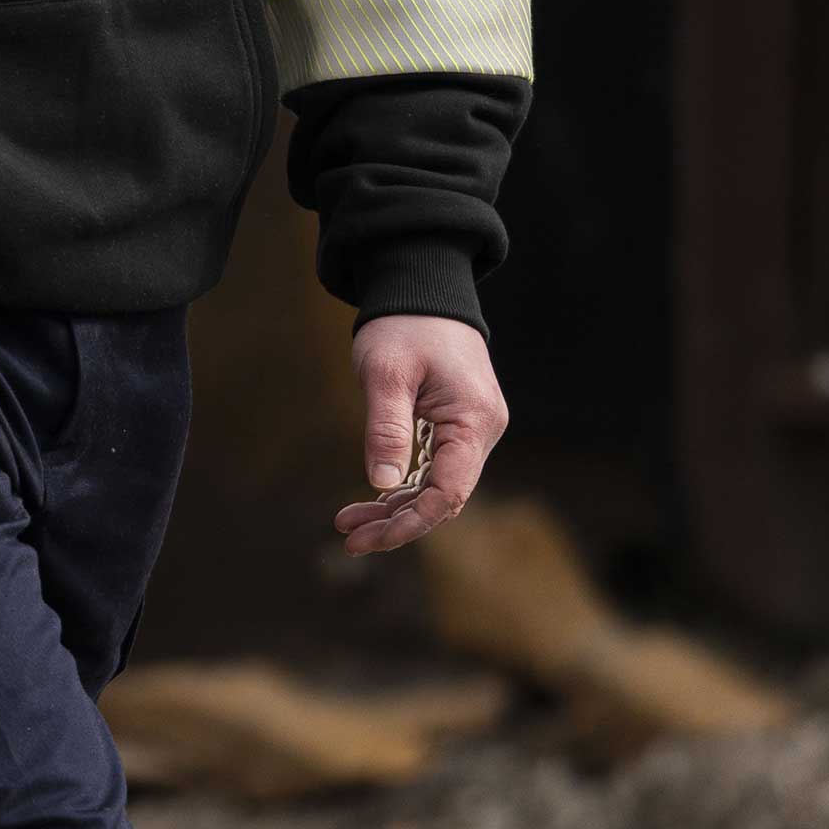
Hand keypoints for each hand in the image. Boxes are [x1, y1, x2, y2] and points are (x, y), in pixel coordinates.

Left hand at [336, 316, 507, 555]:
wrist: (422, 289)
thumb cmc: (404, 325)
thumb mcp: (386, 374)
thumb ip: (386, 427)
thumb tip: (381, 483)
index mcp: (473, 420)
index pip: (448, 493)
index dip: (411, 523)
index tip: (370, 539)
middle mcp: (482, 431)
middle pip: (442, 499)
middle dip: (396, 524)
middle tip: (348, 539)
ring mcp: (471, 431)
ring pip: (434, 489)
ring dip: (393, 510)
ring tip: (346, 524)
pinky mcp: (455, 429)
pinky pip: (431, 472)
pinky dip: (400, 489)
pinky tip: (369, 503)